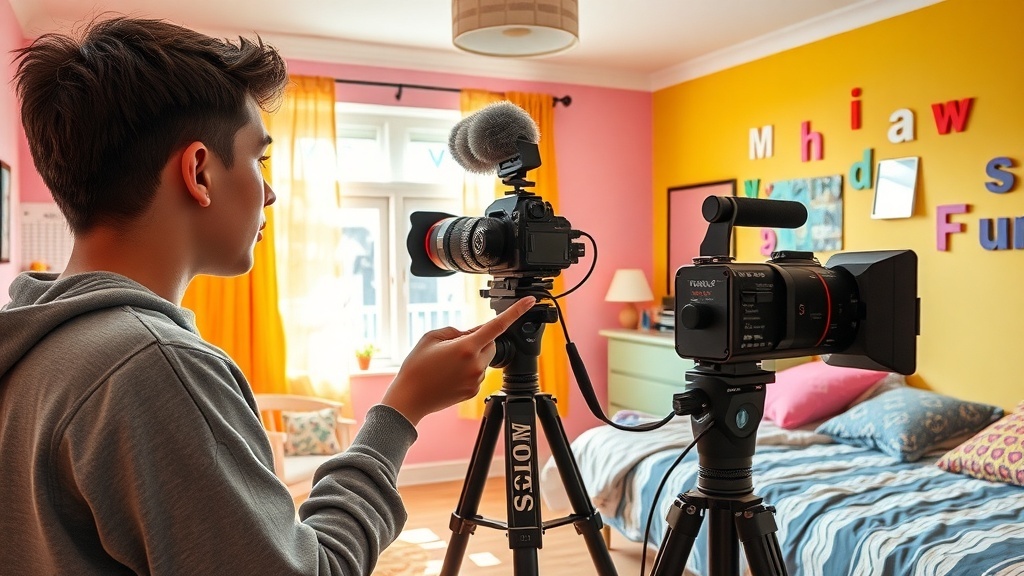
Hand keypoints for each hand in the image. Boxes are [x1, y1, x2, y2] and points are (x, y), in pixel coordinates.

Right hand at [381, 297, 535, 425]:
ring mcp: (476, 380)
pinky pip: (478, 374)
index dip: (516, 311)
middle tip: (455, 346)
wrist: (409, 398)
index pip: (497, 325)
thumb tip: (473, 333)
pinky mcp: (474, 391)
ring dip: (473, 356)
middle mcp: (476, 364)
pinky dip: (468, 370)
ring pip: (484, 360)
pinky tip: (449, 375)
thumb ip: (457, 331)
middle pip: (491, 344)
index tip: (530, 301)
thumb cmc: (417, 367)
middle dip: (479, 340)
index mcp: (466, 347)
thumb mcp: (432, 337)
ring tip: (448, 363)